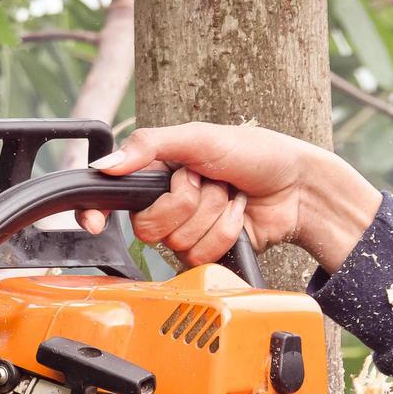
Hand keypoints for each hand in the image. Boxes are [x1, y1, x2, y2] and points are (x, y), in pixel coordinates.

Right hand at [76, 122, 381, 272]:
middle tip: (208, 182)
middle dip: (186, 202)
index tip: (95, 223)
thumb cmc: (255, 153)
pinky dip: (226, 231)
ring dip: (213, 214)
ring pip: (179, 242)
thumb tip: (106, 166)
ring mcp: (188, 233)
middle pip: (148, 227)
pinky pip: (202, 256)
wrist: (297, 186)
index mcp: (157, 175)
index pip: (111, 199)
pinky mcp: (209, 255)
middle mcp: (167, 207)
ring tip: (230, 196)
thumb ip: (149, 147)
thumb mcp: (199, 137)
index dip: (97, 213)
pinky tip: (239, 216)